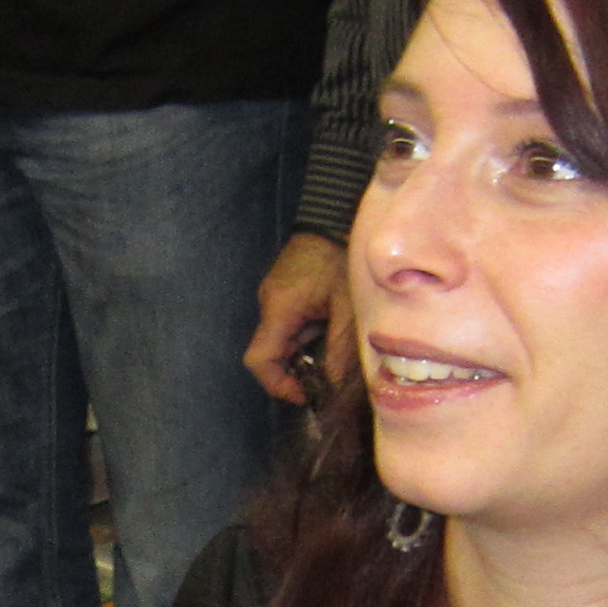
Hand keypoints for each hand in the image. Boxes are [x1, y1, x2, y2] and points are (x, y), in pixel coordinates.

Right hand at [244, 233, 346, 403]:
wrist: (336, 212)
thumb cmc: (342, 256)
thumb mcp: (348, 307)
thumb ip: (339, 349)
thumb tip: (333, 387)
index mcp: (279, 309)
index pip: (259, 361)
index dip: (278, 385)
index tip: (306, 393)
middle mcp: (270, 303)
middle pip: (273, 353)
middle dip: (300, 369)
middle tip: (333, 372)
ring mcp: (276, 295)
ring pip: (286, 339)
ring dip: (309, 350)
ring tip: (340, 342)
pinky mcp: (288, 289)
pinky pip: (293, 322)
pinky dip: (311, 333)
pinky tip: (335, 324)